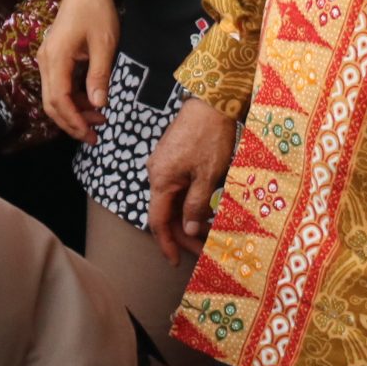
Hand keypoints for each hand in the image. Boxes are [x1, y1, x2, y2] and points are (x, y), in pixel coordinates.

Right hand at [37, 0, 120, 144]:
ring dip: (74, 111)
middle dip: (71, 122)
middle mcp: (45, 62)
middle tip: (94, 135)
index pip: (59, 99)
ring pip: (54, 96)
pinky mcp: (53, 58)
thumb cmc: (98, 13)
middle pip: (51, 102)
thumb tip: (99, 105)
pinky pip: (58, 85)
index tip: (91, 134)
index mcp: (56, 58)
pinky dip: (73, 98)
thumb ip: (99, 75)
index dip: (73, 120)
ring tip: (100, 118)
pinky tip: (92, 101)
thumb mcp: (105, 45)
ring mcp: (47, 60)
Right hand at [148, 98, 237, 263]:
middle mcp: (156, 174)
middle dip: (184, 235)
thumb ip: (197, 204)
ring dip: (189, 219)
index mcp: (161, 180)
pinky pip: (177, 188)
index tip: (174, 262)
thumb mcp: (209, 175)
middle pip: (166, 213)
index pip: (159, 221)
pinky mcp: (172, 159)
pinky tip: (205, 208)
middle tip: (204, 251)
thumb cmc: (210, 137)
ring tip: (209, 232)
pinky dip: (190, 203)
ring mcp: (163, 166)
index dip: (166, 244)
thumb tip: (189, 229)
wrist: (209, 103)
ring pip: (172, 201)